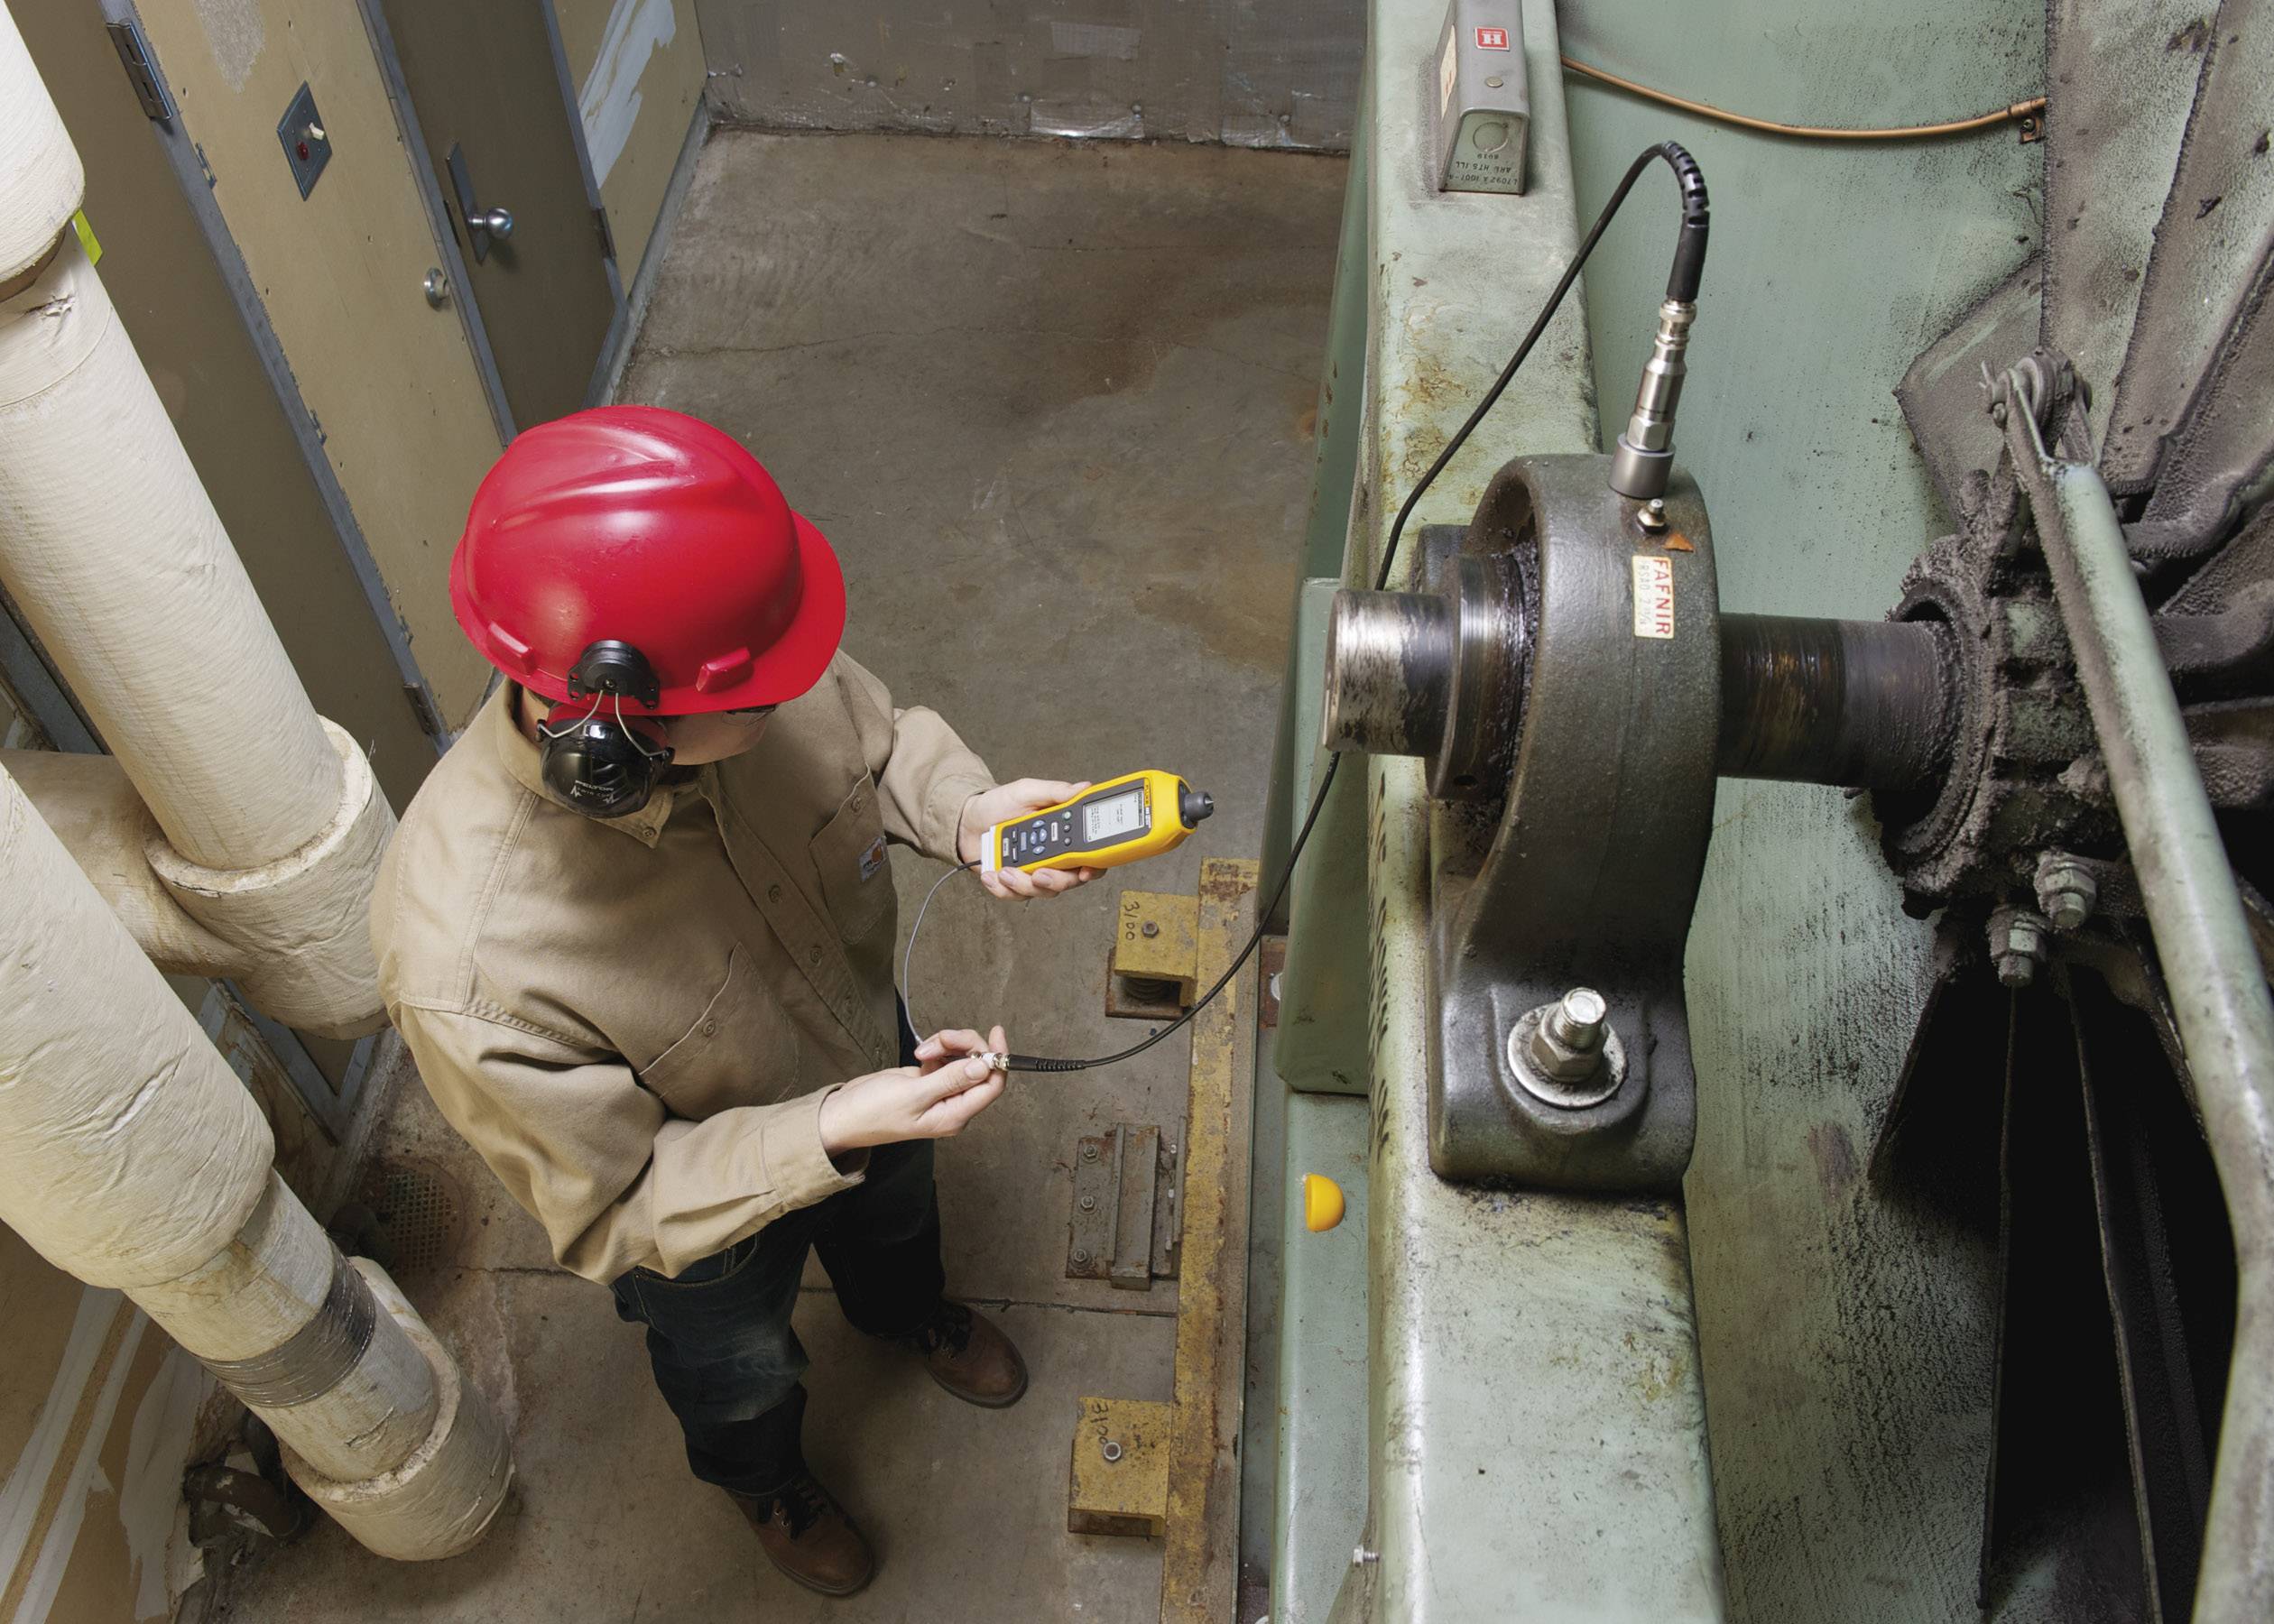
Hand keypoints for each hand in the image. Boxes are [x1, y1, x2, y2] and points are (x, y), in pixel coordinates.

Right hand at [817, 1025, 1008, 1154]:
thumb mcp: (913, 1095)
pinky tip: (921, 1054)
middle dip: (963, 1046)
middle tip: (939, 1039)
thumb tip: (985, 1066)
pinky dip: (937, 1049)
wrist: (844, 1114)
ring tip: (922, 1051)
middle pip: (979, 1066)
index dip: (998, 1058)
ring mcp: (942, 1091)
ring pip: (963, 1058)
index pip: (992, 1086)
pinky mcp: (930, 1080)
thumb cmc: (873, 1112)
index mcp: (955, 1115)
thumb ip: (951, 1080)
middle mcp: (953, 1104)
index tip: (996, 1032)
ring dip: (946, 1045)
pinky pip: (947, 1057)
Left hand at [959, 780, 1101, 899]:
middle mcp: (1053, 857)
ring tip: (1005, 870)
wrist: (967, 820)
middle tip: (1039, 873)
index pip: (1089, 856)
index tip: (1085, 871)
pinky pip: (1015, 896)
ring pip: (1043, 891)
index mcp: (1062, 835)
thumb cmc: (998, 804)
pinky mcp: (1013, 884)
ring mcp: (1034, 872)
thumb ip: (1055, 791)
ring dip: (1024, 884)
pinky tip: (992, 874)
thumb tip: (1082, 788)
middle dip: (1055, 881)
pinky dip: (1002, 888)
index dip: (1094, 867)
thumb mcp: (1026, 791)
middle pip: (1069, 880)